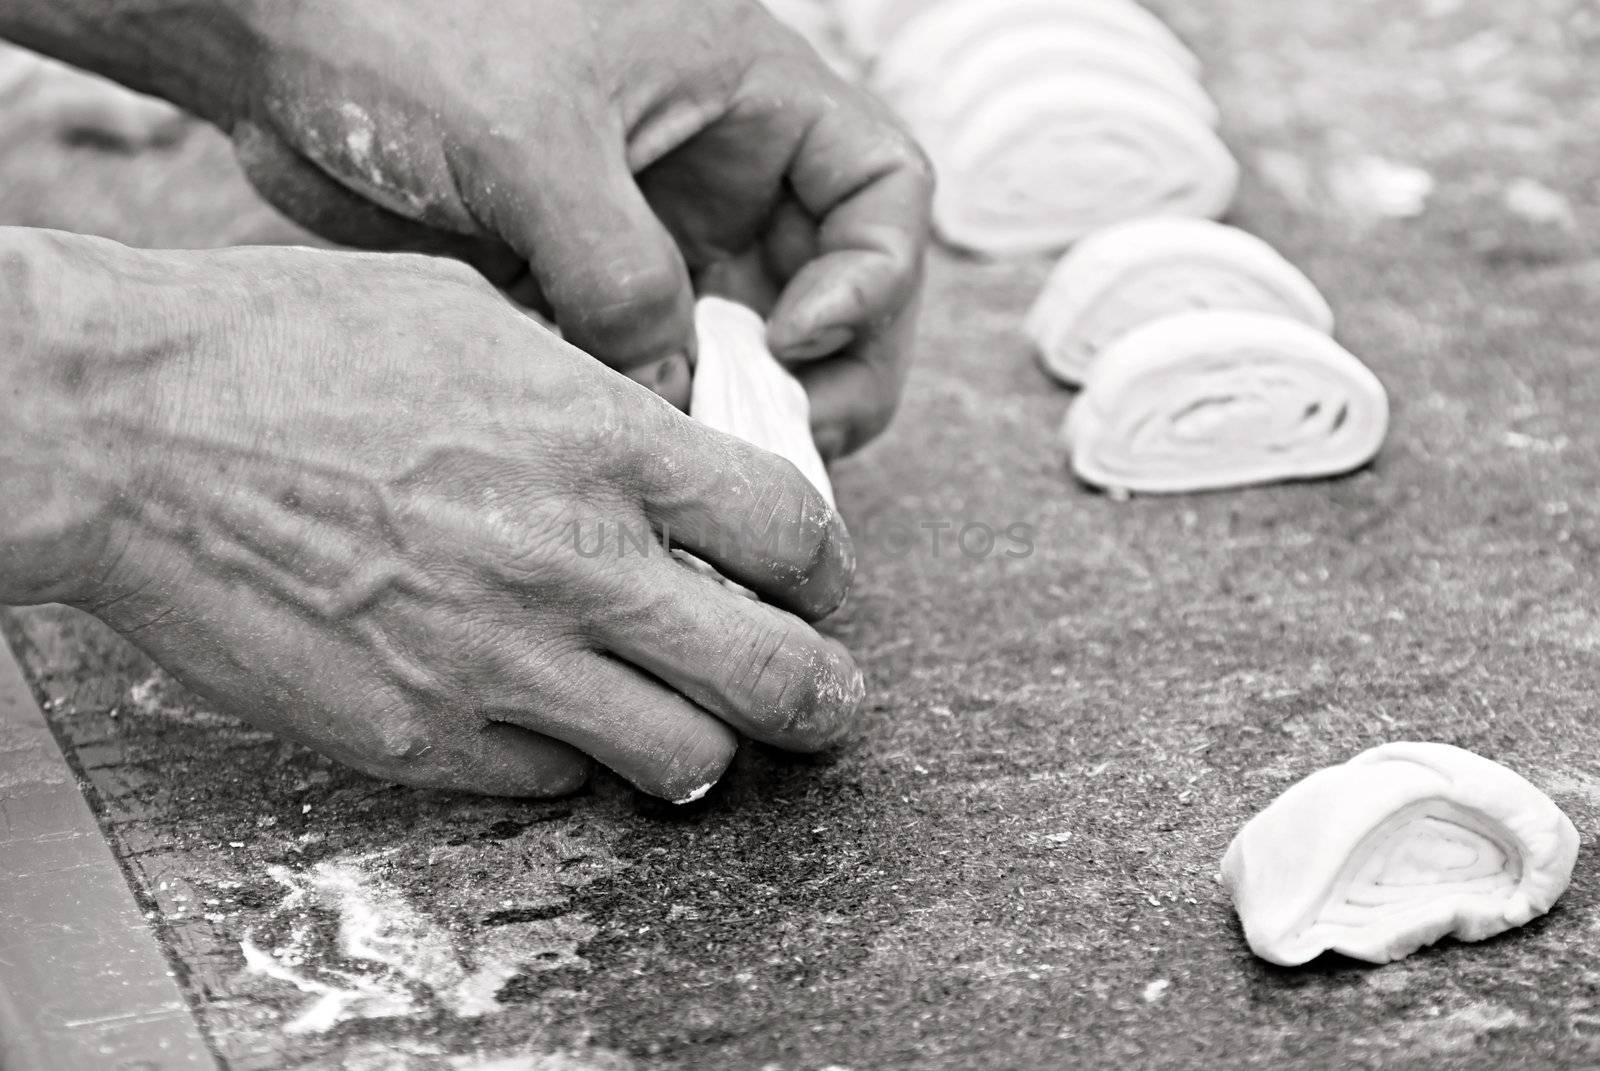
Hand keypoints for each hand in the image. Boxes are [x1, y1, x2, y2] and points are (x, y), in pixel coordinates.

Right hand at [8, 231, 862, 799]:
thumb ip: (599, 401)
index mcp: (606, 442)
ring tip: (680, 719)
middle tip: (827, 704)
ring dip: (698, 744)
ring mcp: (499, 665)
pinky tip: (542, 713)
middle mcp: (576, 564)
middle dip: (824, 699)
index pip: (797, 533)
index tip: (819, 583)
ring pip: (683, 762)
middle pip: (777, 675)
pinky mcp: (421, 739)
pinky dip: (568, 759)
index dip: (828, 569)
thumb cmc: (292, 347)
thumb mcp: (480, 320)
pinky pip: (551, 784)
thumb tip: (672, 462)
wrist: (129, 427)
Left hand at [212, 0, 930, 447]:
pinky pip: (664, 361)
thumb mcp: (537, 144)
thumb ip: (623, 279)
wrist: (279, 41)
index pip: (883, 188)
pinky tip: (650, 456)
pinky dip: (669, 413)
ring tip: (725, 464)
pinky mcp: (592, 282)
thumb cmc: (409, 28)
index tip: (797, 340)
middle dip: (835, 368)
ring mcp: (659, 229)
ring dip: (754, 407)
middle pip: (841, 282)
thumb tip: (674, 400)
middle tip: (794, 441)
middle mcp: (720, 164)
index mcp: (746, 90)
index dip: (874, 276)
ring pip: (754, 337)